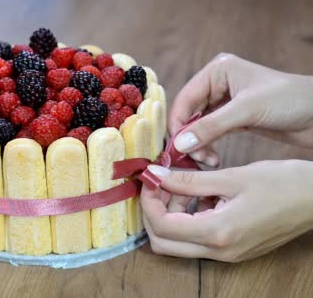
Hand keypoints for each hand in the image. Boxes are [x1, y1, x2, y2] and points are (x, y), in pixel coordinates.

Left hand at [141, 160, 312, 261]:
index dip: (148, 201)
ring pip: (177, 244)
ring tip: (183, 186)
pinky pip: (196, 241)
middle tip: (160, 185)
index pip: (162, 226)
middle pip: (163, 243)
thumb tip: (155, 175)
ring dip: (170, 216)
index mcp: (218, 233)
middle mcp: (220, 252)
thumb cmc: (282, 183)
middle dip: (153, 213)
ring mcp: (227, 255)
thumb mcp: (231, 177)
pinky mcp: (232, 250)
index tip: (150, 177)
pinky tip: (201, 196)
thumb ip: (188, 180)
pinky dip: (188, 220)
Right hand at [170, 53, 312, 166]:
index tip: (175, 149)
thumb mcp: (247, 110)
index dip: (177, 124)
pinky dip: (208, 145)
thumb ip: (211, 127)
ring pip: (198, 125)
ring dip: (198, 144)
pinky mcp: (235, 118)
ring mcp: (226, 101)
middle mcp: (218, 83)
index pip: (185, 98)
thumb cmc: (291, 101)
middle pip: (188, 113)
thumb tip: (179, 144)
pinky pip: (210, 132)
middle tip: (192, 159)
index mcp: (218, 70)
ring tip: (207, 160)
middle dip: (188, 137)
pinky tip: (212, 158)